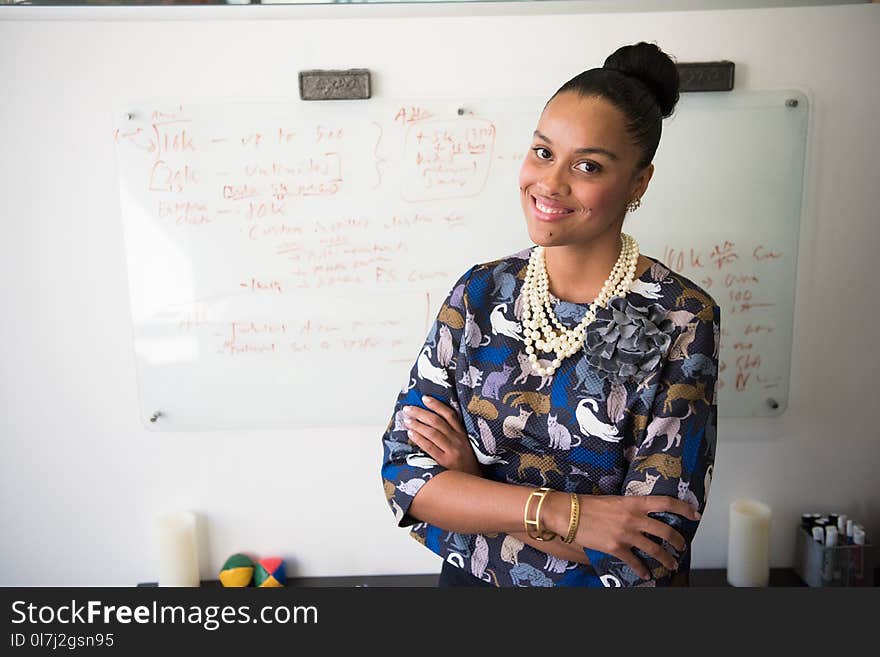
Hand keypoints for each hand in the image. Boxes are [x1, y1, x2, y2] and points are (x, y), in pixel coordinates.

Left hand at [402, 396, 481, 476]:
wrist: (475, 482)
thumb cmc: (466, 463)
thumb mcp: (464, 445)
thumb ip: (452, 433)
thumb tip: (431, 421)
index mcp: (462, 434)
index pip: (450, 414)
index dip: (436, 405)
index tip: (425, 398)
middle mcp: (458, 440)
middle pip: (437, 421)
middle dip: (421, 413)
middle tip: (408, 408)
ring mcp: (452, 450)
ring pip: (432, 432)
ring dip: (417, 424)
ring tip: (407, 420)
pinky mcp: (445, 462)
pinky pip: (430, 447)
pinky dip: (419, 439)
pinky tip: (410, 434)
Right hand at [563, 494, 700, 578]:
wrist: (569, 514)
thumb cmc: (588, 504)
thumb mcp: (614, 500)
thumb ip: (631, 507)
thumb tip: (643, 515)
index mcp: (634, 502)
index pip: (666, 503)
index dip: (684, 508)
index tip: (695, 514)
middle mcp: (634, 518)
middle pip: (666, 530)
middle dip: (678, 541)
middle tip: (682, 546)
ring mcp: (626, 534)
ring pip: (655, 549)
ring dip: (667, 559)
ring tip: (672, 564)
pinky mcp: (616, 548)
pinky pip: (635, 562)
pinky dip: (642, 570)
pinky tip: (646, 574)